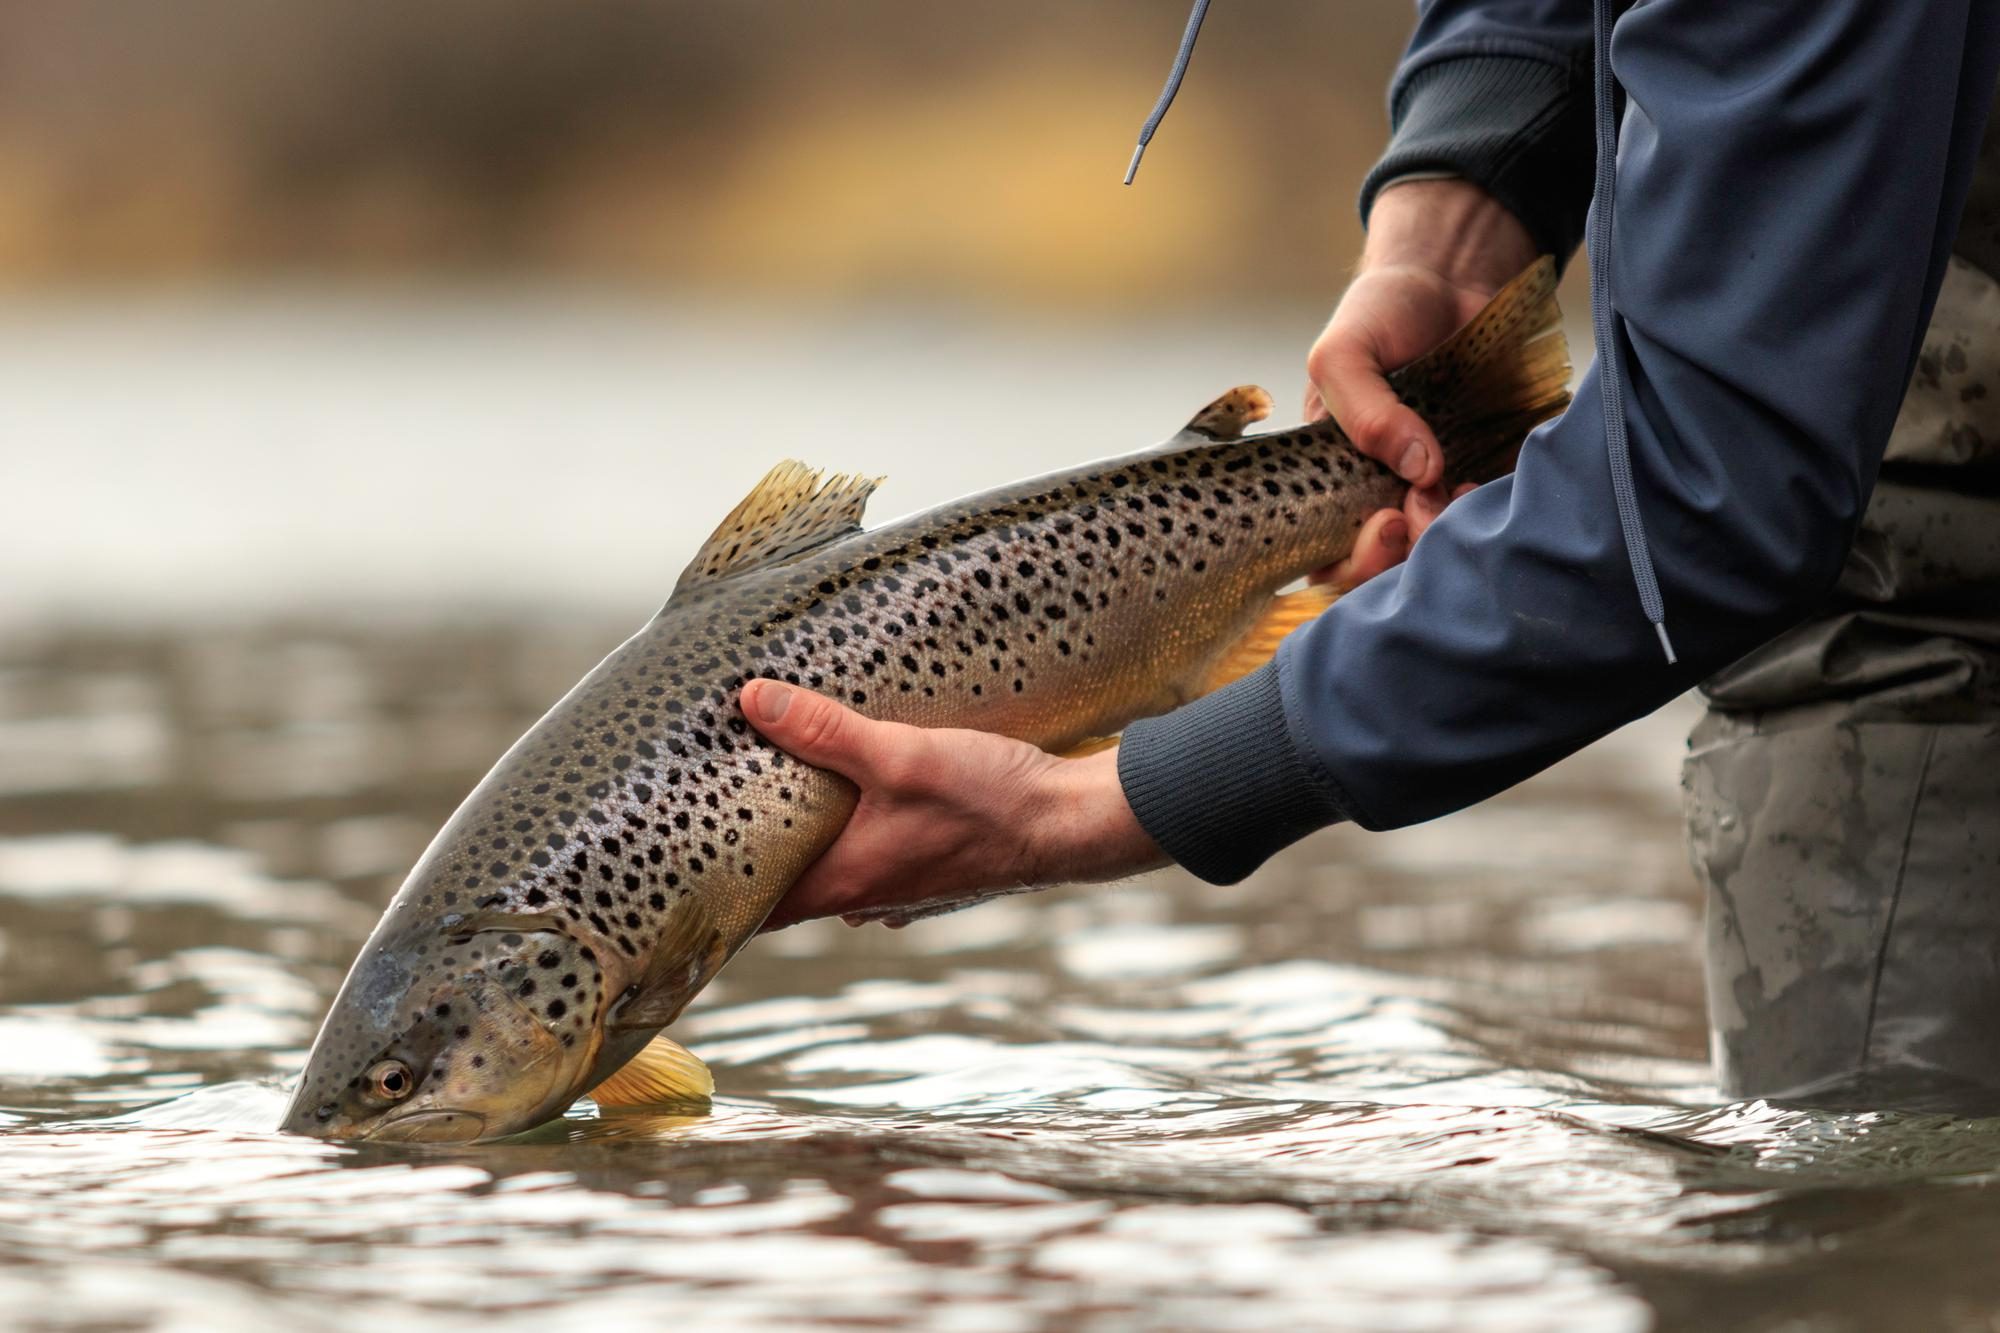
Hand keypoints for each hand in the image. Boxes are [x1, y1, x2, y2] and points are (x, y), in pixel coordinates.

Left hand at [739, 680, 1164, 930]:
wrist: (1073, 824)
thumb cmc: (989, 800)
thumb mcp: (901, 754)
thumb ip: (825, 730)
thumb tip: (751, 701)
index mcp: (844, 883)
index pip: (756, 907)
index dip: (716, 889)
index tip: (680, 863)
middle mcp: (867, 898)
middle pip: (791, 887)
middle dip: (760, 851)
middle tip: (723, 805)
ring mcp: (904, 891)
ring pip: (836, 873)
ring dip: (813, 843)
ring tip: (786, 793)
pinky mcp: (935, 870)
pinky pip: (877, 860)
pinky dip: (858, 836)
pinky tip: (864, 798)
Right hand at [1304, 179, 1537, 588]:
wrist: (1454, 274)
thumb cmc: (1381, 313)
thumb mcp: (1343, 353)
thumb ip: (1362, 410)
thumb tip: (1418, 469)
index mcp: (1332, 479)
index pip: (1329, 554)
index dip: (1353, 562)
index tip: (1388, 523)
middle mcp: (1382, 494)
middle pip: (1386, 569)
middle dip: (1406, 557)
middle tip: (1424, 513)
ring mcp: (1435, 489)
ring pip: (1439, 552)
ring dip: (1451, 538)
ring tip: (1464, 493)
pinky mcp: (1487, 473)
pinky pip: (1493, 518)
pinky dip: (1494, 514)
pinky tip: (1491, 486)